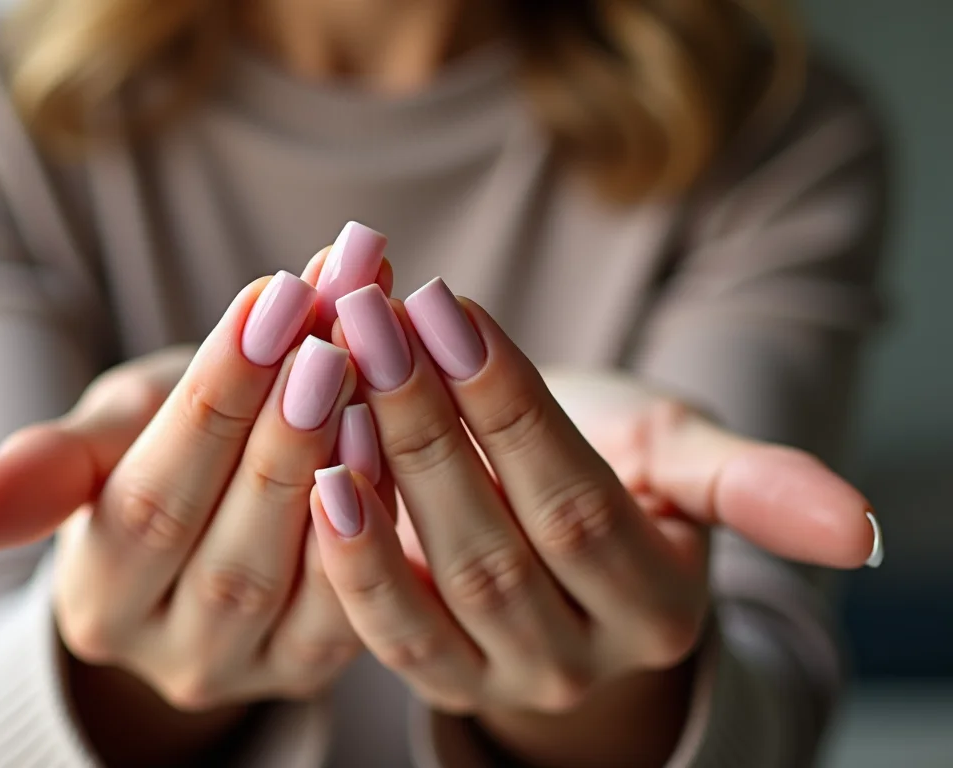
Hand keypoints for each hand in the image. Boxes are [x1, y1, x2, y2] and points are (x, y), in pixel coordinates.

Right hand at [0, 222, 393, 761]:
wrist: (213, 533)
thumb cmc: (153, 467)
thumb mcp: (104, 447)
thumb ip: (48, 467)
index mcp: (98, 599)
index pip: (149, 498)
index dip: (213, 399)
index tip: (269, 297)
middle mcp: (170, 653)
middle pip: (223, 542)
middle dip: (282, 425)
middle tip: (334, 322)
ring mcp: (251, 668)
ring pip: (292, 577)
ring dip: (340, 463)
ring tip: (375, 363)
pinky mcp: (317, 667)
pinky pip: (353, 605)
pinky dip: (377, 518)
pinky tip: (400, 433)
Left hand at [309, 279, 876, 766]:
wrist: (555, 541)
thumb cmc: (623, 477)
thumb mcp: (683, 463)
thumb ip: (753, 485)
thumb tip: (865, 530)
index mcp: (655, 605)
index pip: (577, 500)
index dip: (511, 405)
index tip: (451, 306)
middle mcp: (579, 658)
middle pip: (498, 540)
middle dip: (429, 423)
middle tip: (372, 321)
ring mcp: (498, 677)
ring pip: (436, 583)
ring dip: (379, 476)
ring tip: (332, 379)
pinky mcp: (431, 674)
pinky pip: (384, 631)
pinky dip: (348, 558)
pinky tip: (316, 475)